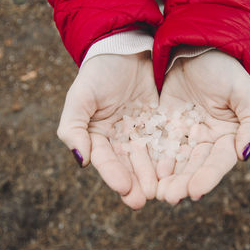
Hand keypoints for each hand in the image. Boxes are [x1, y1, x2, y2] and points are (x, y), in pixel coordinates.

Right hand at [57, 52, 158, 208]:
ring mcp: (140, 133)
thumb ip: (73, 127)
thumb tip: (80, 159)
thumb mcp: (80, 97)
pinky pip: (164, 143)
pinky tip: (176, 170)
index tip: (124, 189)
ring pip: (147, 159)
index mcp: (97, 136)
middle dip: (136, 183)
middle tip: (145, 199)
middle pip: (127, 165)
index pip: (105, 159)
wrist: (126, 50)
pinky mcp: (158, 124)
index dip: (113, 174)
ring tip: (161, 193)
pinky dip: (168, 157)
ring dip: (153, 177)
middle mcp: (119, 139)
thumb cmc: (98, 73)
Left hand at [156, 50, 249, 203]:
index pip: (219, 161)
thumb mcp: (244, 91)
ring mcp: (185, 135)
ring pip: (176, 162)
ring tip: (157, 193)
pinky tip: (148, 173)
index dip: (208, 177)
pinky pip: (158, 147)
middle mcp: (207, 141)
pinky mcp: (165, 127)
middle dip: (183, 183)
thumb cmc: (223, 68)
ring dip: (168, 179)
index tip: (195, 191)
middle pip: (195, 167)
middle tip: (169, 197)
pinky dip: (154, 161)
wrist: (194, 47)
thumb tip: (245, 154)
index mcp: (228, 136)